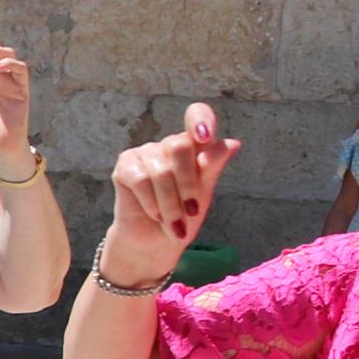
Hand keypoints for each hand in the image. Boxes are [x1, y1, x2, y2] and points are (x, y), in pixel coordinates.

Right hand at [105, 102, 238, 281]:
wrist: (156, 243)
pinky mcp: (125, 166)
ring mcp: (145, 153)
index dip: (200, 119)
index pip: (197, 115)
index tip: (205, 137)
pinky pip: (140, 180)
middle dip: (187, 185)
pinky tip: (156, 215)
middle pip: (179, 146)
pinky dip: (151, 203)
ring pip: (161, 170)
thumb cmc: (184, 217)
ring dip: (170, 204)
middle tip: (192, 212)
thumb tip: (233, 143)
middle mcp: (169, 145)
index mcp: (194, 146)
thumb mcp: (203, 195)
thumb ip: (212, 168)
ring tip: (174, 225)